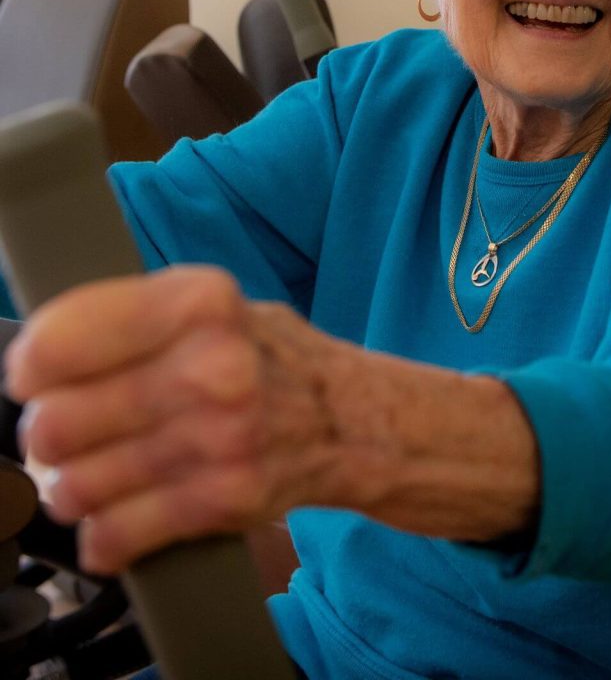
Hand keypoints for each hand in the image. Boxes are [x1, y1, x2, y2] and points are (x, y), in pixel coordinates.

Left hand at [4, 267, 342, 573]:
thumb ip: (129, 316)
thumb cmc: (266, 356)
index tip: (33, 375)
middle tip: (67, 425)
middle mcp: (211, 368)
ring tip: (91, 470)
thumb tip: (37, 356)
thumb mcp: (210, 303)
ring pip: (75, 486)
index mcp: (200, 303)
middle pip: (56, 422)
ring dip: (70, 485)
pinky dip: (101, 534)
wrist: (350, 418)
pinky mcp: (222, 501)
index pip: (59, 342)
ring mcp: (219, 439)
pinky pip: (114, 536)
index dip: (31, 365)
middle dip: (47, 430)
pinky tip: (118, 511)